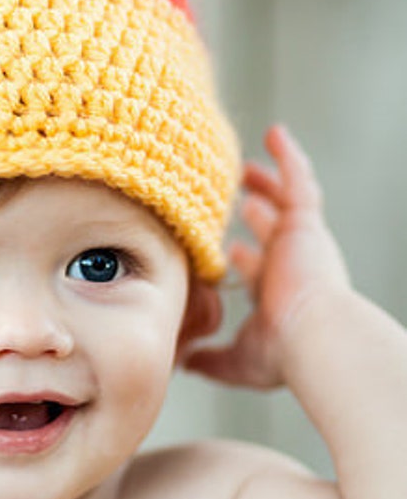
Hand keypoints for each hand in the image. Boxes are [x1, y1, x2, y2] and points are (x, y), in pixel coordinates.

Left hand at [183, 125, 350, 388]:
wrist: (314, 337)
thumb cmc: (282, 354)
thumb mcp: (238, 361)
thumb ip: (211, 361)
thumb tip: (184, 365)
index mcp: (275, 295)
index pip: (258, 271)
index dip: (242, 259)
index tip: (226, 250)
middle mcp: (290, 265)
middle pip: (272, 232)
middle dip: (257, 214)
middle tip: (238, 199)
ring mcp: (299, 242)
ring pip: (285, 202)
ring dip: (267, 181)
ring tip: (245, 165)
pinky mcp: (306, 223)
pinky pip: (298, 179)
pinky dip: (288, 156)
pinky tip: (275, 134)